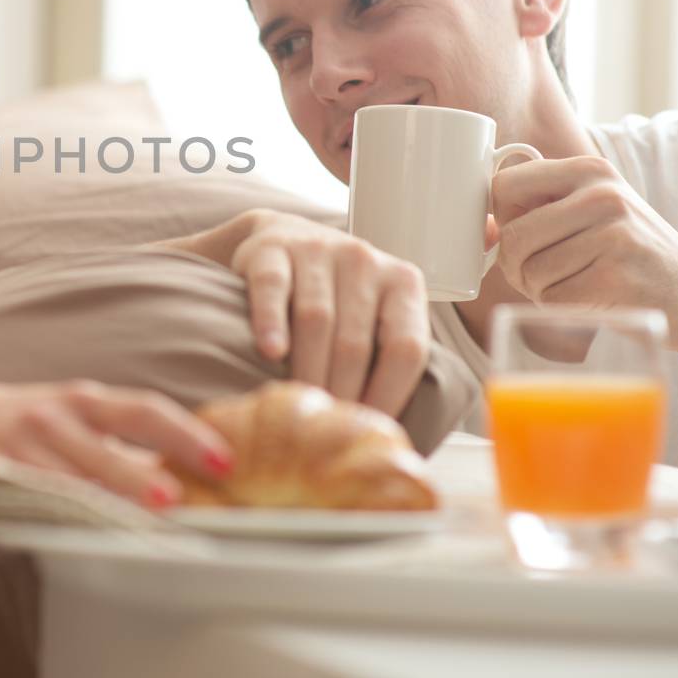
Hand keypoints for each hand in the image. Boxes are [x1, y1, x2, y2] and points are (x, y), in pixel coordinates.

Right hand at [0, 380, 235, 506]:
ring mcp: (19, 445)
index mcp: (83, 401)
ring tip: (133, 523)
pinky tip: (73, 532)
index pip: (144, 412)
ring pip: (67, 477)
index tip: (223, 460)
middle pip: (106, 445)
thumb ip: (116, 444)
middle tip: (177, 499)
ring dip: (101, 502)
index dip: (185, 434)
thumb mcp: (67, 419)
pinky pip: (23, 497)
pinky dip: (52, 514)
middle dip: (141, 473)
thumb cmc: (14, 423)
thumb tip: (182, 474)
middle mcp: (55, 417)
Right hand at [219, 210, 430, 415]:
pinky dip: (271, 322)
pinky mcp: (272, 251)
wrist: (286, 238)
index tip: (369, 428)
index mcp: (402, 282)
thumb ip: (388, 357)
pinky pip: (273, 289)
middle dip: (342, 391)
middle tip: (327, 427)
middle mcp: (364, 260)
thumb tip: (398, 439)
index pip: (407, 347)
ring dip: (308, 369)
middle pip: (356, 341)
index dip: (391, 394)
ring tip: (300, 402)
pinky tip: (270, 351)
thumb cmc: (338, 296)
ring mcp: (317, 249)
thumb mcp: (375, 314)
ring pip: (316, 319)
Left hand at [491, 156, 677, 381]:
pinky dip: (560, 306)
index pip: (504, 186)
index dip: (497, 218)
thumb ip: (540, 205)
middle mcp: (602, 195)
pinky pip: (551, 298)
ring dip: (540, 289)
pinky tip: (590, 298)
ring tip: (576, 282)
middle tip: (544, 273)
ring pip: (528, 272)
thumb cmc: (630, 251)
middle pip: (514, 237)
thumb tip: (483, 226)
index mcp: (589, 169)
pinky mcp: (615, 278)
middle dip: (517, 265)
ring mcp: (612, 235)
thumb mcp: (594, 208)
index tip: (511, 235)